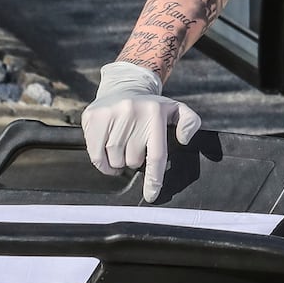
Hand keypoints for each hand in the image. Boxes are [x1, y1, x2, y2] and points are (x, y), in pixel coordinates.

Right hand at [82, 61, 201, 202]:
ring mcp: (111, 114)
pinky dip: (102, 163)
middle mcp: (133, 112)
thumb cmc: (151, 107)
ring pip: (114, 160)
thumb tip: (185, 138)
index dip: (154, 179)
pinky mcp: (94, 117)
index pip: (156, 154)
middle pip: (133, 160)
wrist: (124, 87)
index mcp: (156, 113)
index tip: (152, 195)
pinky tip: (107, 157)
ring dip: (118, 163)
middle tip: (134, 149)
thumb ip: (189, 122)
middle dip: (134, 161)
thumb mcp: (175, 110)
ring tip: (122, 151)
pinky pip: (95, 155)